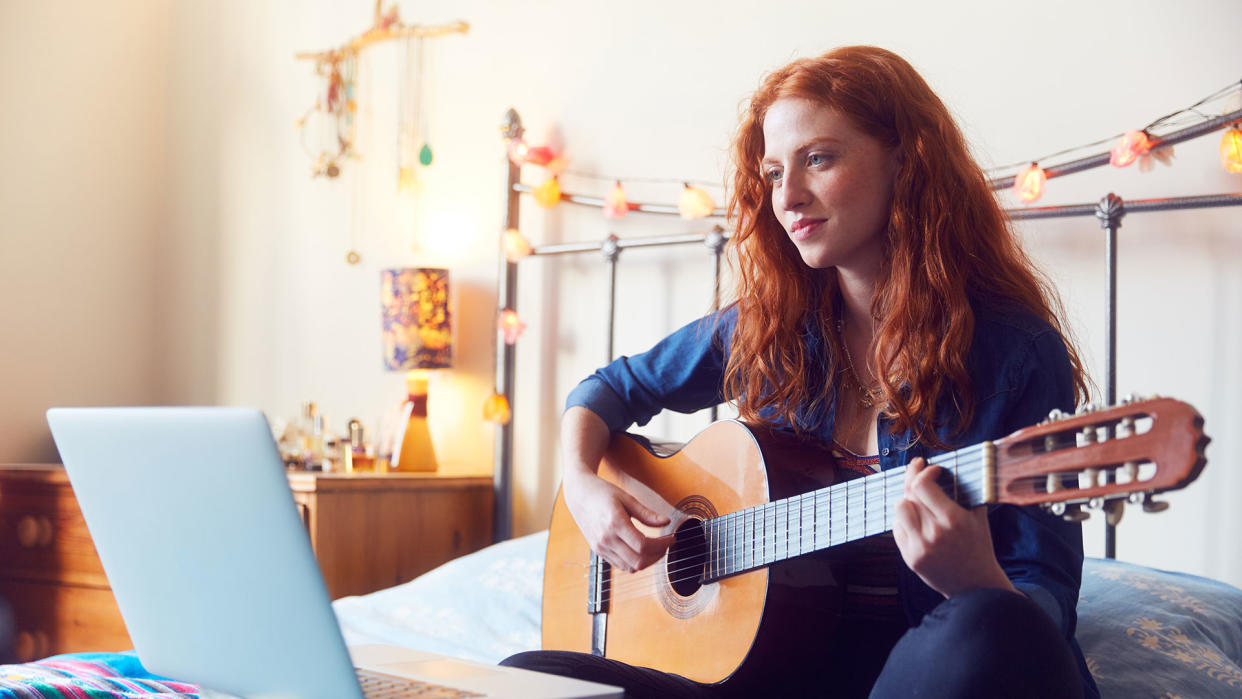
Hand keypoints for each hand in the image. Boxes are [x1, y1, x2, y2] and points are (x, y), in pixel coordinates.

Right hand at [563, 470, 674, 572]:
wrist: (579, 495)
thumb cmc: (602, 493)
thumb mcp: (627, 498)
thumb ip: (647, 514)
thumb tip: (666, 522)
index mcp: (615, 523)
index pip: (643, 545)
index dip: (662, 545)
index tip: (671, 538)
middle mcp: (606, 539)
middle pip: (638, 561)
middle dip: (657, 556)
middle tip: (666, 545)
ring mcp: (601, 547)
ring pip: (630, 567)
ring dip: (647, 562)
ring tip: (656, 549)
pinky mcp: (598, 551)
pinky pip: (620, 565)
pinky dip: (634, 562)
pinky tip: (642, 550)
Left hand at [892, 457, 1015, 597]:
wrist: (976, 586)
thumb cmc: (978, 547)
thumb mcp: (978, 518)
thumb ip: (966, 492)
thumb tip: (953, 466)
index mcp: (953, 519)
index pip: (923, 485)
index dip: (925, 471)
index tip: (933, 469)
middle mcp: (934, 533)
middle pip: (909, 494)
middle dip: (913, 477)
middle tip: (918, 470)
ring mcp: (919, 547)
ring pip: (899, 508)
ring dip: (907, 500)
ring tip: (918, 499)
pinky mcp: (910, 558)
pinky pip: (897, 529)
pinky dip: (905, 521)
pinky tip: (917, 521)